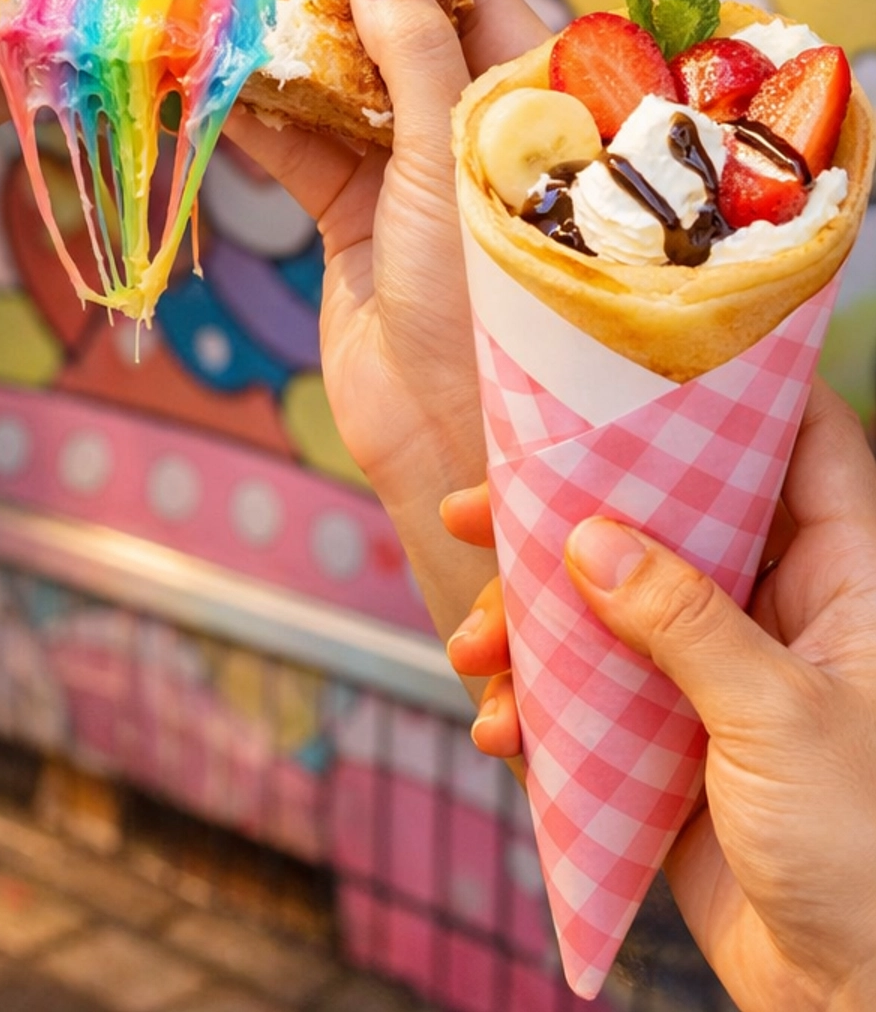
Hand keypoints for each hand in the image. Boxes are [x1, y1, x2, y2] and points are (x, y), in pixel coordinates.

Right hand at [224, 0, 546, 640]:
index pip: (478, 3)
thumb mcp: (452, 158)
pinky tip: (212, 76)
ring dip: (289, 55)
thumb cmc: (488, 299)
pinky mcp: (351, 225)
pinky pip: (303, 152)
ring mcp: (409, 182)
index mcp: (531, 112)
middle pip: (400, 41)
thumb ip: (413, 55)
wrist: (448, 447)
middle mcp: (472, 139)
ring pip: (343, 94)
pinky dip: (260, 119)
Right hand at [443, 383, 875, 1011]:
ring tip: (474, 648)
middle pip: (669, 515)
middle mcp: (783, 611)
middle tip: (477, 509)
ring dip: (531, 620)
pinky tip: (502, 727)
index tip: (629, 363)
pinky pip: (592, 693)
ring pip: (612, 604)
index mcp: (844, 581)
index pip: (799, 444)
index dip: (726, 391)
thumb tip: (590, 538)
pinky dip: (537, 703)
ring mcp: (723, 676)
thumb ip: (684, 621)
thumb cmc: (870, 856)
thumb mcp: (780, 721)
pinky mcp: (676, 743)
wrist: (858, 1007)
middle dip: (569, 513)